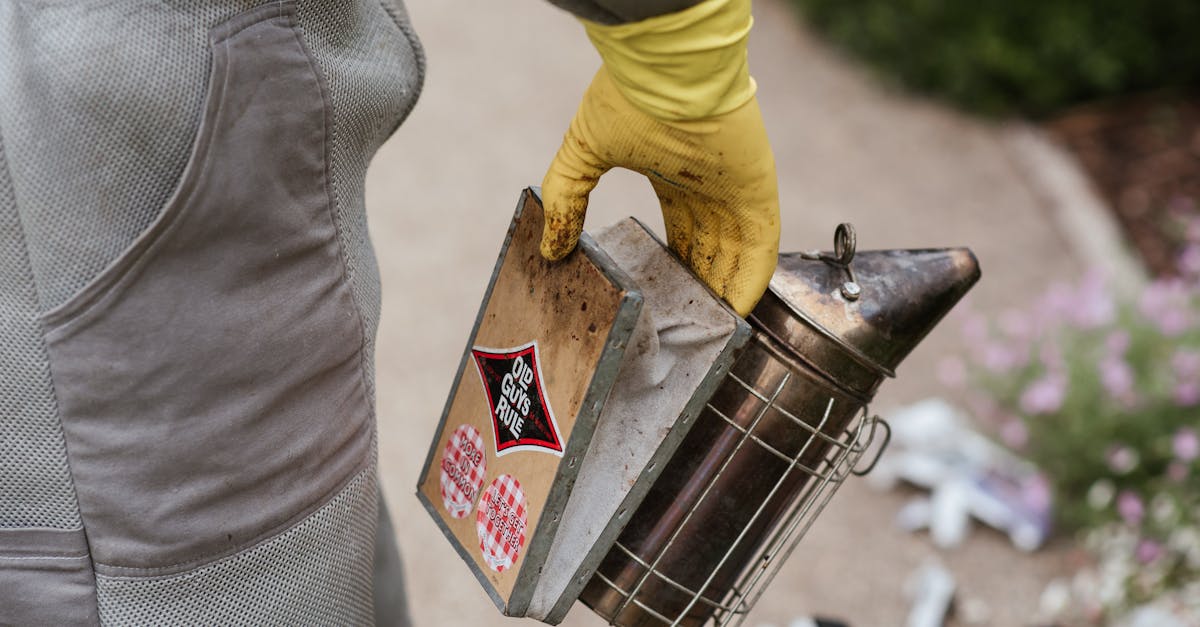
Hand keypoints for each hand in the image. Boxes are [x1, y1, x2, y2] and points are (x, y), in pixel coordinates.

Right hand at [539, 0, 779, 316]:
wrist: (666, 71)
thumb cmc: (629, 97)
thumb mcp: (584, 154)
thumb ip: (567, 199)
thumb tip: (548, 247)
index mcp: (674, 178)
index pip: (681, 234)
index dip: (673, 267)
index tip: (661, 299)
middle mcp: (708, 189)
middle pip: (709, 252)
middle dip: (698, 289)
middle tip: (685, 328)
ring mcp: (734, 193)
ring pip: (734, 257)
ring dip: (723, 295)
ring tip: (709, 334)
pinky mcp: (756, 196)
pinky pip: (759, 250)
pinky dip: (749, 283)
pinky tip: (736, 315)